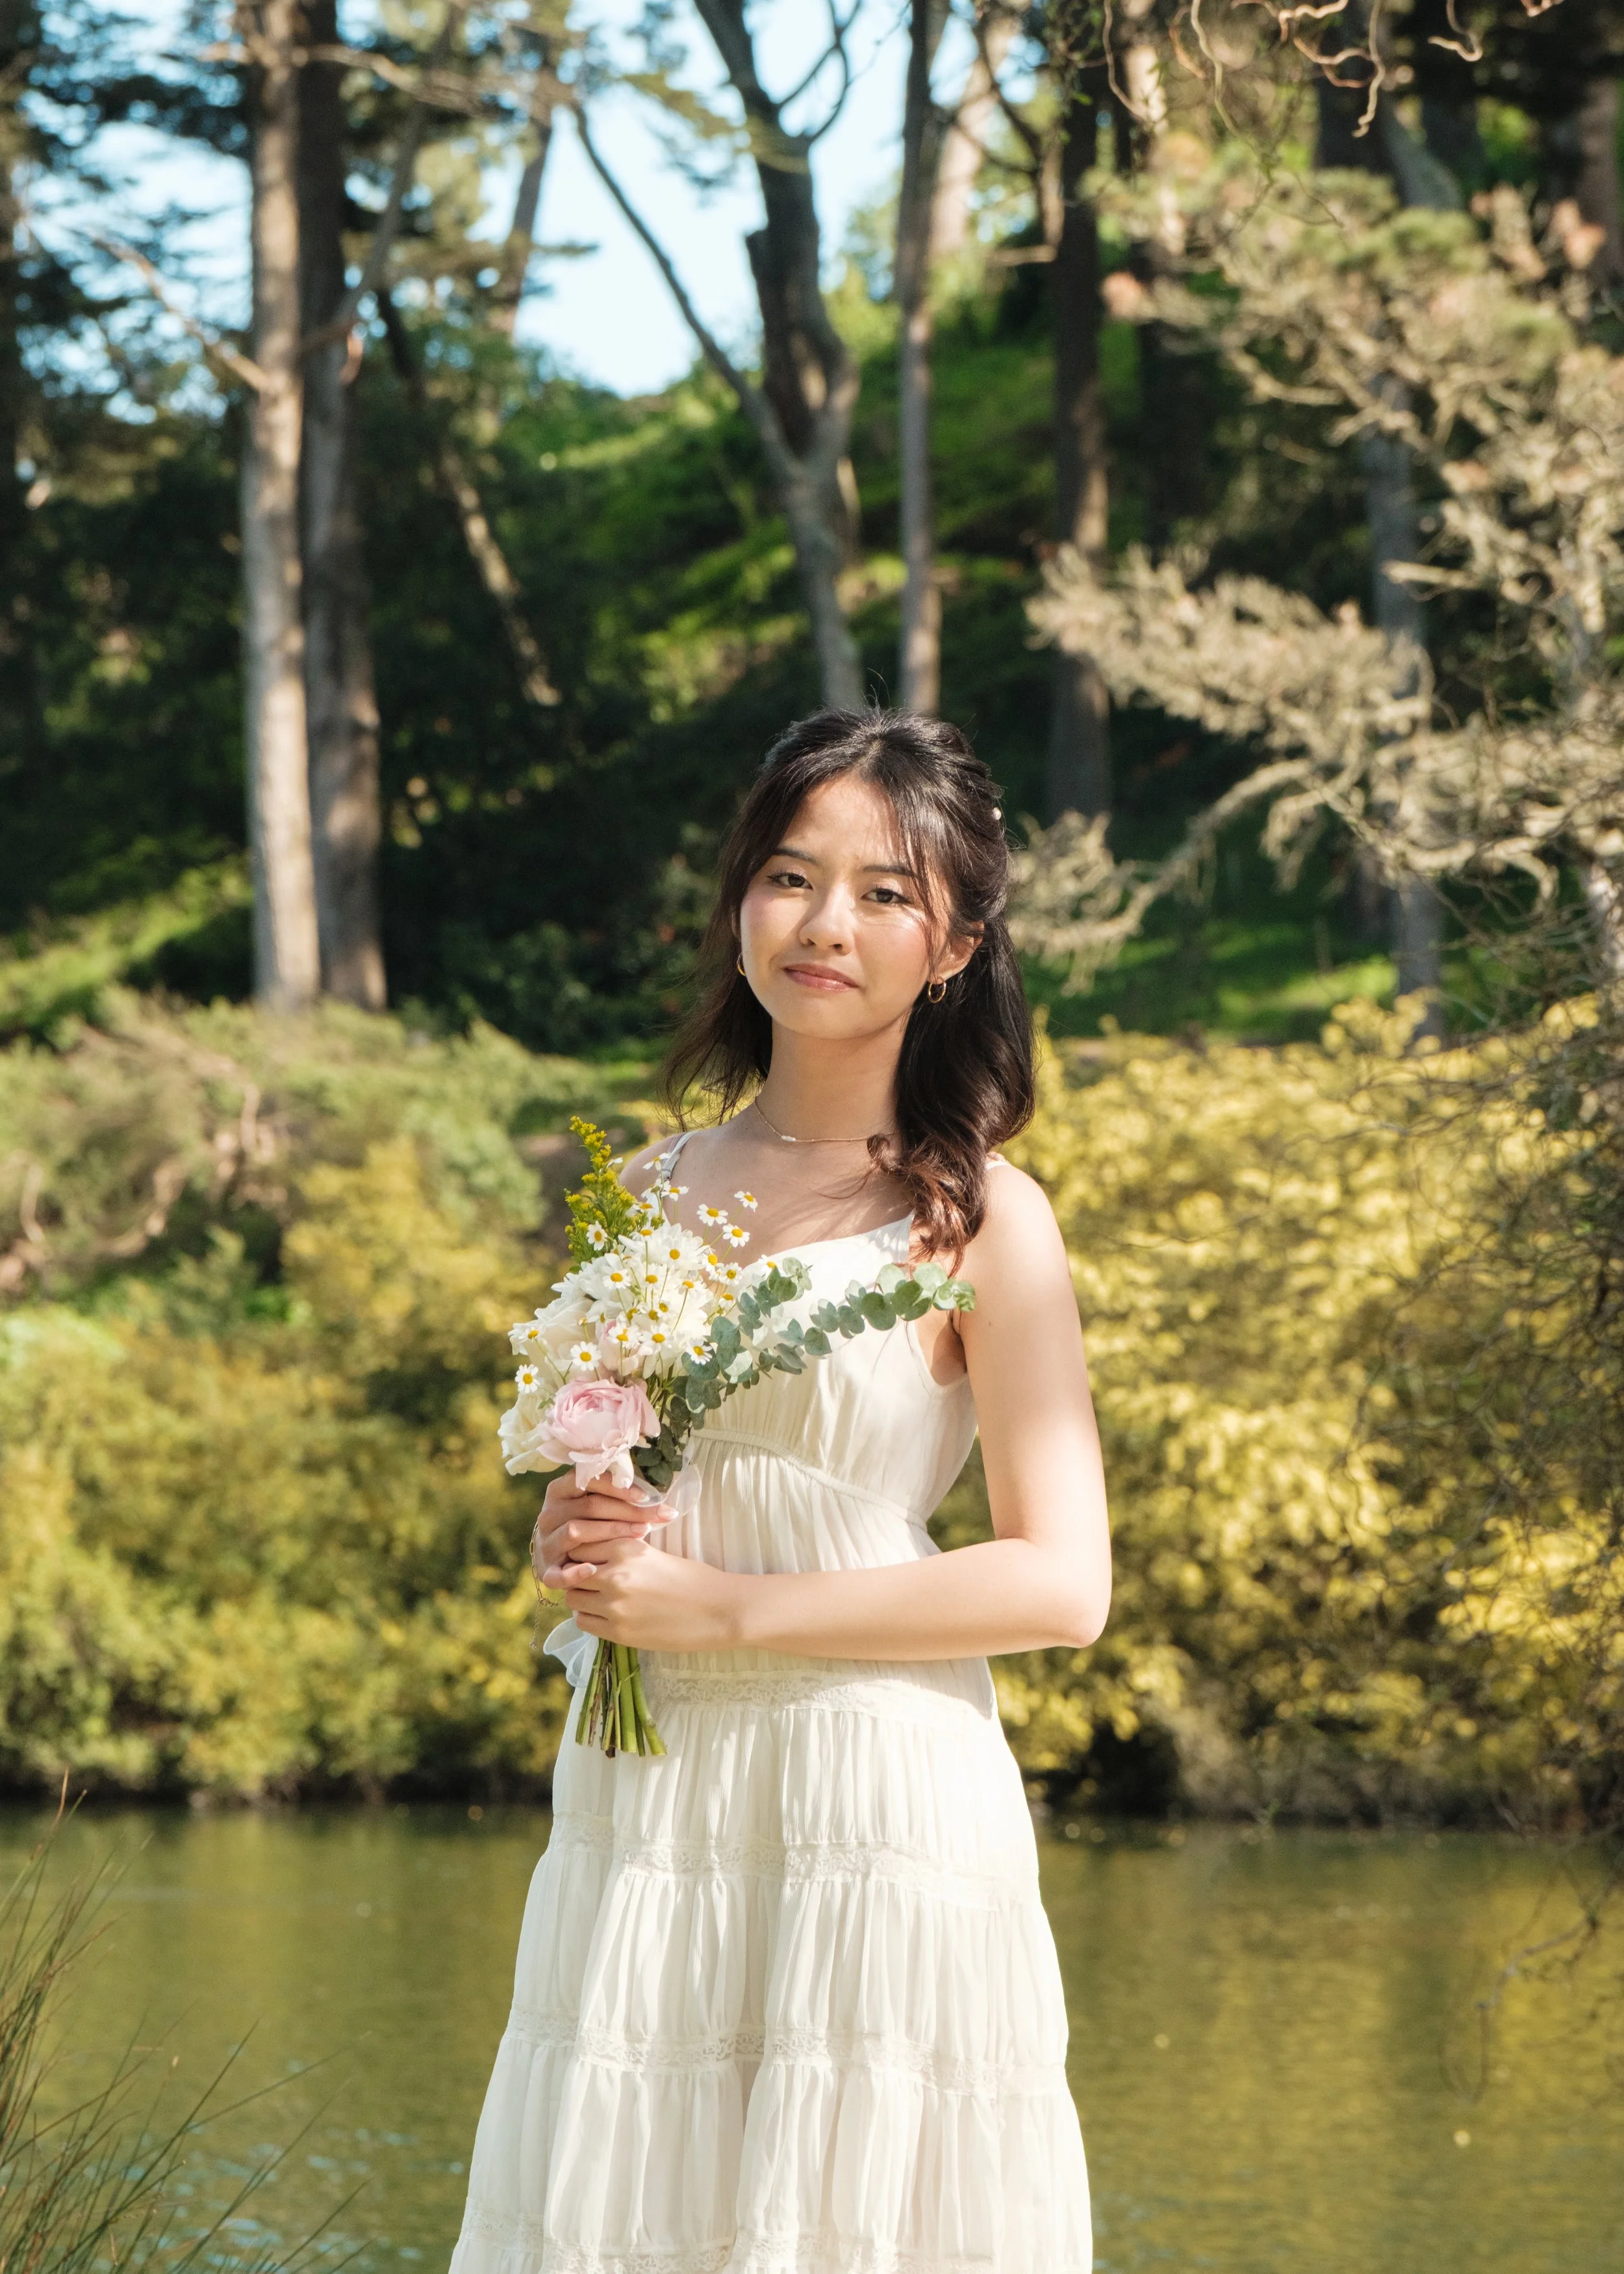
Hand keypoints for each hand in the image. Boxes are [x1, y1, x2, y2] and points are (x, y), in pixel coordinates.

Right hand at [533, 1471, 674, 1589]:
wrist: (554, 1553)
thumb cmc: (586, 1523)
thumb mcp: (594, 1503)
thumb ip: (615, 1495)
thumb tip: (656, 1495)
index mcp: (560, 1490)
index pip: (589, 1481)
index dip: (618, 1487)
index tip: (645, 1496)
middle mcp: (550, 1513)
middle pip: (589, 1506)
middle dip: (625, 1511)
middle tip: (654, 1518)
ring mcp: (547, 1541)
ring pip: (576, 1531)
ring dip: (610, 1532)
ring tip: (641, 1534)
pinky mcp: (546, 1569)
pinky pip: (558, 1572)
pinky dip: (575, 1572)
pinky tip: (593, 1570)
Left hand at [563, 1538, 742, 1653]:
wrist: (719, 1610)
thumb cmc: (693, 1579)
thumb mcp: (654, 1553)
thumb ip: (621, 1553)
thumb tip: (590, 1557)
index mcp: (627, 1548)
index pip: (580, 1545)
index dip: (581, 1553)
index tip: (587, 1559)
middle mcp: (615, 1574)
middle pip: (571, 1573)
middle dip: (577, 1576)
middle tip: (591, 1581)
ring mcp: (615, 1606)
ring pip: (573, 1599)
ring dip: (582, 1598)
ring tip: (600, 1599)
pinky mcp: (619, 1632)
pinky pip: (584, 1623)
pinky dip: (590, 1619)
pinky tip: (607, 1616)